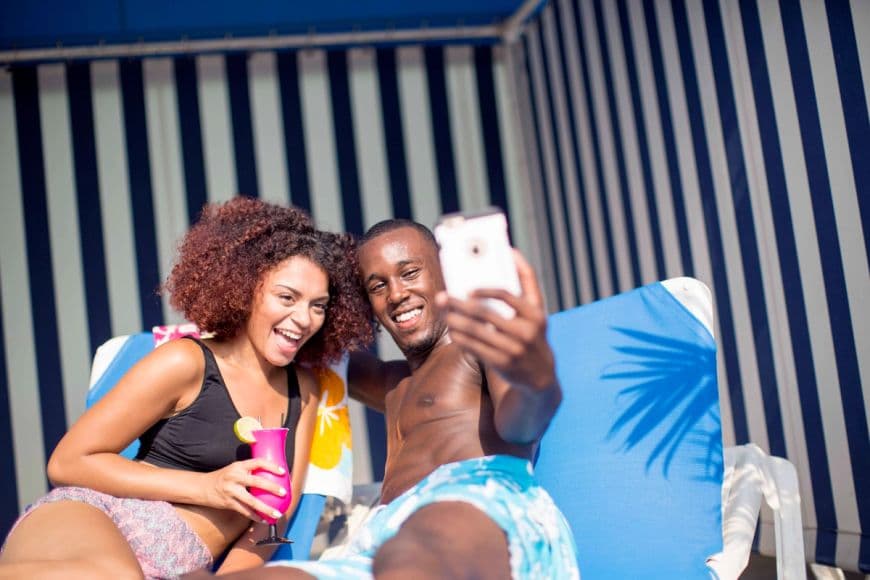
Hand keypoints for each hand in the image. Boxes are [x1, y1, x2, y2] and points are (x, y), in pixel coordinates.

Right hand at [204, 458, 287, 520]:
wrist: (202, 487)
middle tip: (284, 492)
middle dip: (272, 488)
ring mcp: (231, 490)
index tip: (283, 472)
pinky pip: (244, 511)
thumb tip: (269, 476)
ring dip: (266, 509)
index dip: (271, 466)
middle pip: (257, 481)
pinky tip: (263, 520)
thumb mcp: (234, 469)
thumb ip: (248, 471)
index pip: (258, 462)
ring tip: (277, 514)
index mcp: (239, 466)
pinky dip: (255, 516)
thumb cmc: (223, 478)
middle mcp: (235, 477)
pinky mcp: (228, 503)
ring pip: (252, 501)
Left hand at [437, 250, 556, 391]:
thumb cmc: (533, 332)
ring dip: (456, 322)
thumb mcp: (537, 309)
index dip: (486, 291)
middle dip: (459, 305)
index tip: (469, 290)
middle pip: (485, 314)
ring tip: (445, 315)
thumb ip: (526, 282)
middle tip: (442, 298)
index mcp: (535, 314)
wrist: (540, 374)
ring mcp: (514, 349)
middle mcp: (526, 331)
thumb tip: (512, 252)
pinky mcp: (503, 363)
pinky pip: (475, 348)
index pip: (507, 296)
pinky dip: (461, 338)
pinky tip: (453, 332)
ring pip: (476, 331)